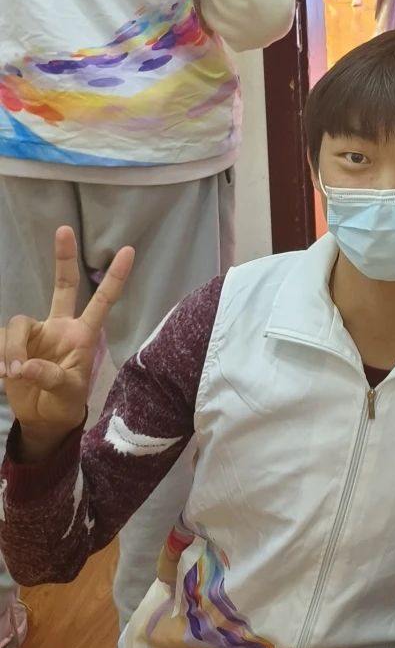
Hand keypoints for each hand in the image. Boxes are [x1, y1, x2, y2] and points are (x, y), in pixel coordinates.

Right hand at [0, 227, 133, 460]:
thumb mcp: (67, 394)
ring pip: (19, 323)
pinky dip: (0, 356)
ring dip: (13, 348)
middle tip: (65, 229)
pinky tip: (2, 375)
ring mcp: (36, 333)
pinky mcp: (13, 343)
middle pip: (63, 285)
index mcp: (84, 334)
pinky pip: (0, 341)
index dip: (115, 277)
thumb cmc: (66, 403)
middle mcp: (60, 326)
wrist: (44, 418)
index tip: (129, 250)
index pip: (103, 301)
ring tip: (13, 373)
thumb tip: (24, 366)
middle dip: (64, 258)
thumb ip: (50, 378)